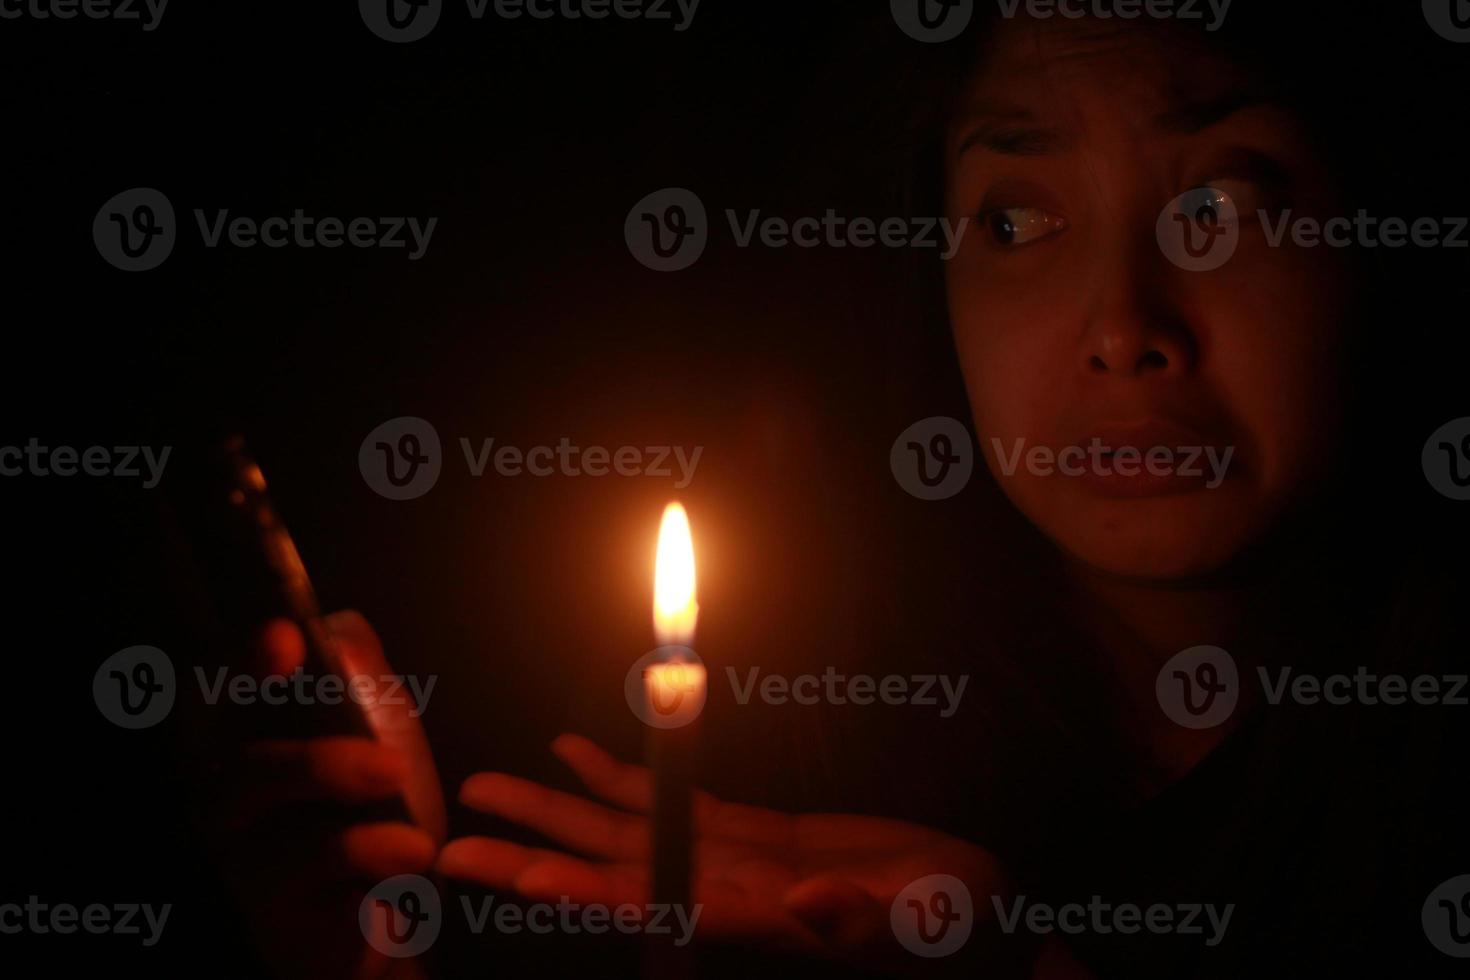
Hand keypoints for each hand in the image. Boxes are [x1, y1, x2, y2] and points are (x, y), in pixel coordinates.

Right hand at [196, 611, 441, 979]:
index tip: (284, 638)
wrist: (386, 909)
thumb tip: (339, 626)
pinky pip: (308, 879)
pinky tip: (411, 851)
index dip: (245, 661)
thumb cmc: (373, 810)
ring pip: (272, 826)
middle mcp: (228, 793)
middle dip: (313, 758)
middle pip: (242, 762)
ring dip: (346, 814)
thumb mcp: (381, 731)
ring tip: (407, 812)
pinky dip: (366, 858)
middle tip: (390, 764)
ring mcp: (244, 854)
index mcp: (249, 737)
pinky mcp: (271, 909)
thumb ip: (361, 676)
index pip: (224, 687)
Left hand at [437, 735, 1009, 971]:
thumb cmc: (961, 932)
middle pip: (606, 872)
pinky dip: (617, 774)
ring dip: (553, 808)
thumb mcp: (925, 925)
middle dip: (528, 854)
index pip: (649, 906)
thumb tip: (806, 906)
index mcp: (754, 920)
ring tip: (485, 785)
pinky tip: (572, 750)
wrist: (976, 918)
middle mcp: (723, 894)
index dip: (579, 889)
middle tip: (444, 841)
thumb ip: (862, 921)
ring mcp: (730, 861)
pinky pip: (668, 797)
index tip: (514, 872)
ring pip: (623, 830)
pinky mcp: (750, 833)